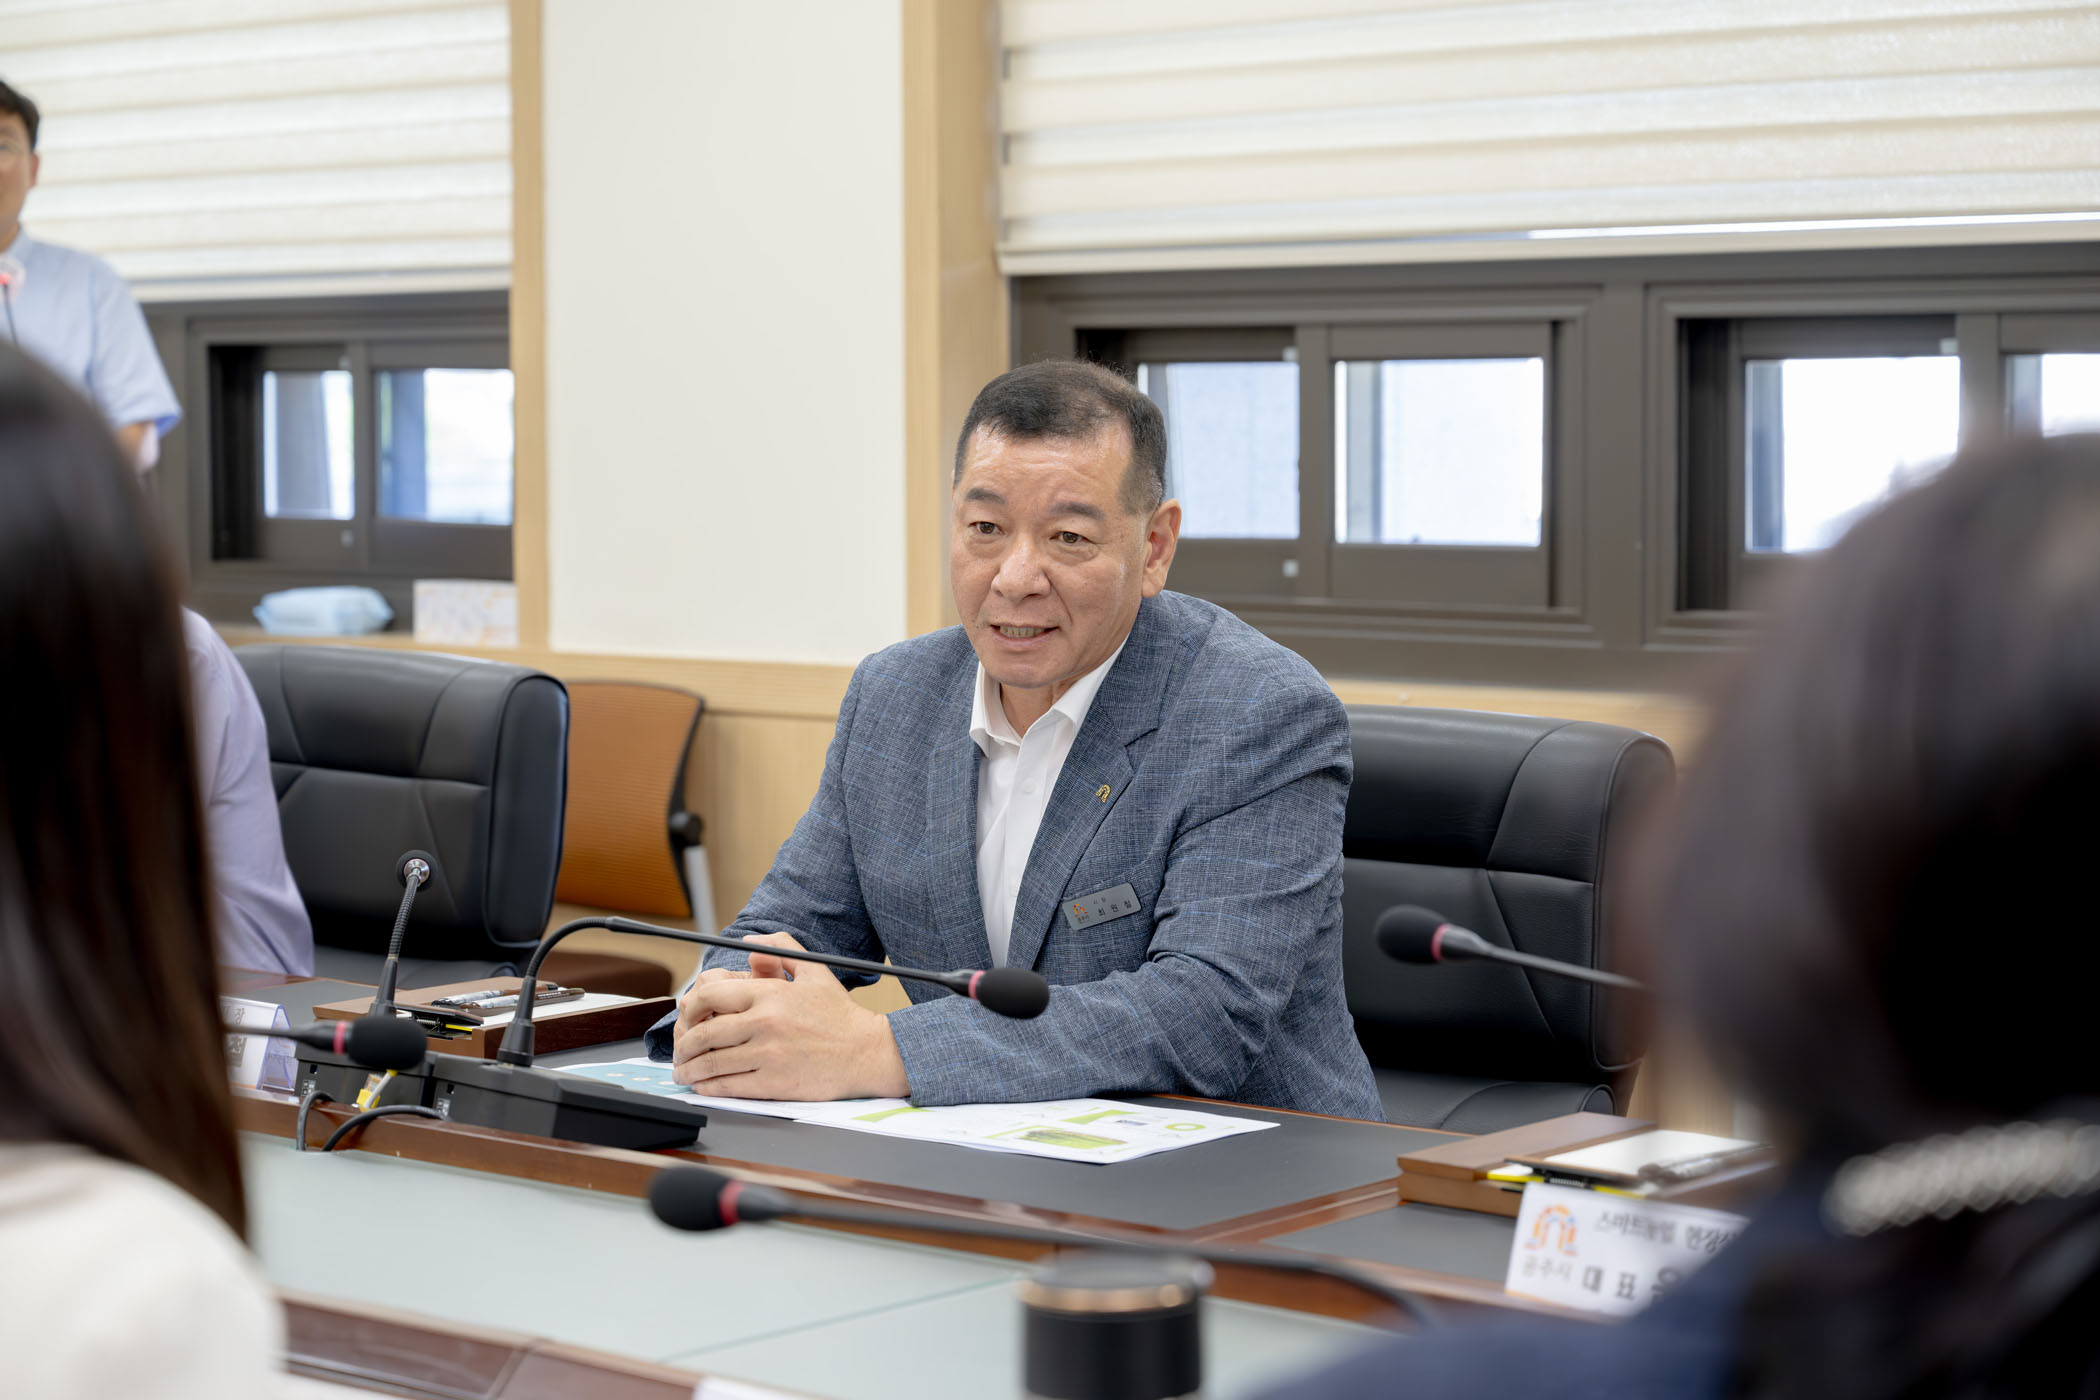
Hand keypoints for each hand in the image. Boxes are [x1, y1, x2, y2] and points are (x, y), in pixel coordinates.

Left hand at [671, 933, 908, 1100]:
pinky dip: (708, 1087)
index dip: (690, 1007)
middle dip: (683, 1043)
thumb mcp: (814, 971)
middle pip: (704, 1032)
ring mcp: (767, 1055)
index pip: (711, 995)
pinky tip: (703, 1085)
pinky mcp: (773, 1083)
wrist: (867, 1052)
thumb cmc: (840, 1015)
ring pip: (711, 1062)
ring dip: (689, 1069)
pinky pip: (728, 1086)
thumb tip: (751, 941)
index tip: (686, 1017)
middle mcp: (764, 1023)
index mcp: (770, 994)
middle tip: (680, 1050)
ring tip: (683, 1072)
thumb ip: (781, 949)